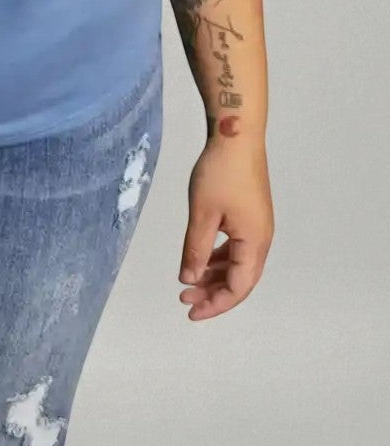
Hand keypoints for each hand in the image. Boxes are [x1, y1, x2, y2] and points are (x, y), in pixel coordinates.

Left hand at [178, 138, 273, 319]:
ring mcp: (257, 226)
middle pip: (240, 278)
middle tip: (184, 299)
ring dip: (214, 274)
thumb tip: (189, 279)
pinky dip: (219, 256)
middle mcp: (261, 238)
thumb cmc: (220, 172)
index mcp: (254, 242)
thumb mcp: (203, 214)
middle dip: (213, 292)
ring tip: (188, 282)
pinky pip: (236, 246)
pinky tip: (201, 259)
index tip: (190, 311)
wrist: (236, 135)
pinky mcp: (249, 214)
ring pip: (237, 262)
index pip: (238, 287)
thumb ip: (196, 249)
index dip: (215, 304)